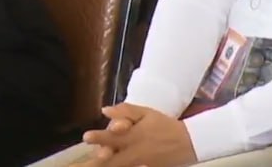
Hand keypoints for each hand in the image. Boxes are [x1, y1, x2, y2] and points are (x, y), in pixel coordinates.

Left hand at [80, 104, 196, 166]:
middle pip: (113, 159)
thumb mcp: (147, 113)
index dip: (100, 137)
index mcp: (135, 134)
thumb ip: (126, 111)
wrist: (187, 142)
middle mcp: (135, 151)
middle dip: (98, 161)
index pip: (114, 136)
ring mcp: (140, 164)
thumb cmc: (164, 125)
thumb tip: (104, 110)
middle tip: (84, 164)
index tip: (86, 137)